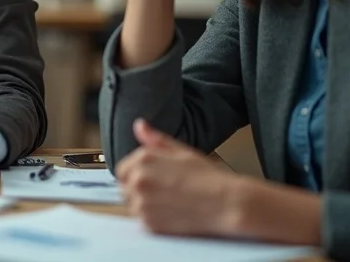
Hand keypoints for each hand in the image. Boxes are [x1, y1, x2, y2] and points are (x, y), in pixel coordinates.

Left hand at [116, 119, 243, 236]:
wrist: (228, 203)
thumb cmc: (209, 177)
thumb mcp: (181, 151)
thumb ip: (155, 139)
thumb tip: (139, 125)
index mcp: (143, 159)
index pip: (122, 170)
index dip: (136, 176)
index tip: (152, 180)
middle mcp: (138, 180)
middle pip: (125, 188)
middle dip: (139, 191)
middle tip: (165, 193)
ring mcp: (142, 203)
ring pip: (133, 206)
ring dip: (145, 206)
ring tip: (170, 203)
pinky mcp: (149, 223)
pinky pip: (142, 222)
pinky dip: (153, 220)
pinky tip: (172, 214)